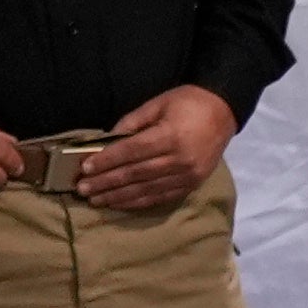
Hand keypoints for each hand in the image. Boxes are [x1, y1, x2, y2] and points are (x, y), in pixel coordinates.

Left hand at [78, 83, 239, 215]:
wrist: (224, 112)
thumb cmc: (188, 103)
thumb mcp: (157, 104)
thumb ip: (131, 123)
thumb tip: (105, 142)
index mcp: (170, 136)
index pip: (131, 152)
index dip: (107, 161)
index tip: (85, 168)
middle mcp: (179, 159)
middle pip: (135, 174)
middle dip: (106, 182)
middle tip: (83, 189)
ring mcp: (187, 175)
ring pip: (146, 189)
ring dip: (118, 196)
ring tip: (96, 200)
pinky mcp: (192, 184)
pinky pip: (161, 197)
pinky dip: (139, 202)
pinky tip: (121, 203)